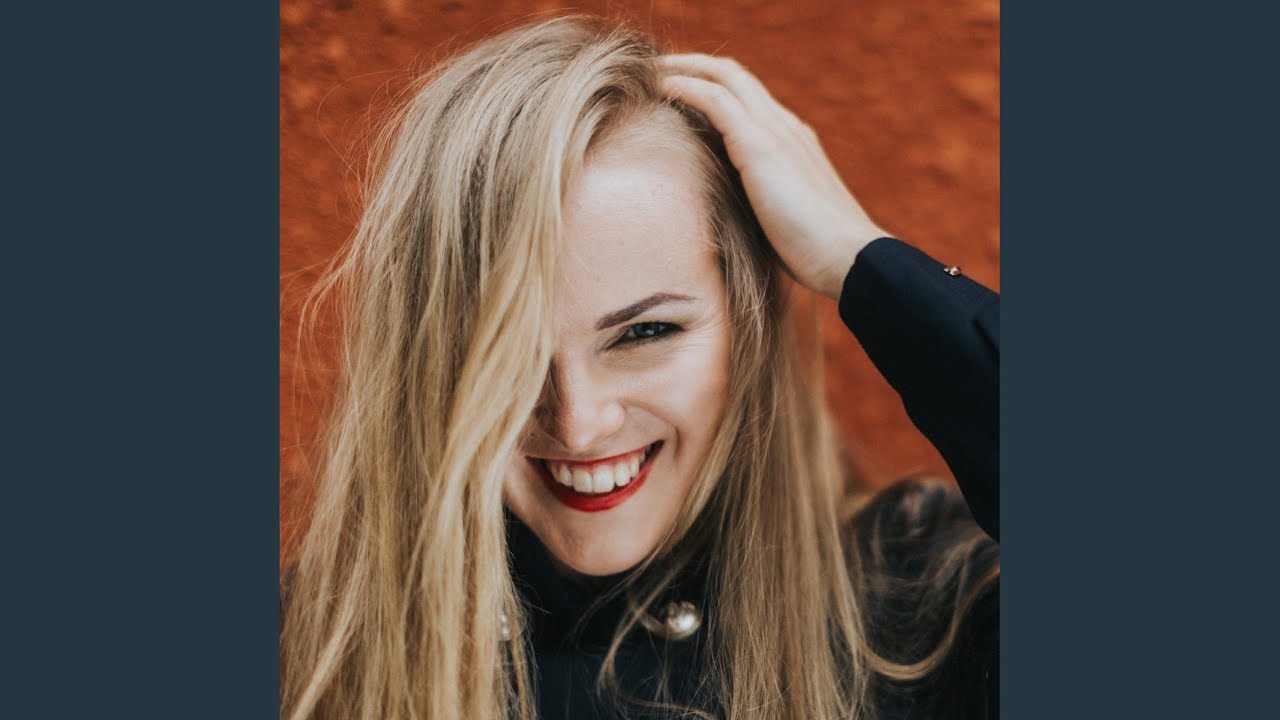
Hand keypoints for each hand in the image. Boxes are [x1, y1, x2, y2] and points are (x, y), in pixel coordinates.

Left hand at [659, 54, 888, 300]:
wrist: (847, 258)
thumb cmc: (815, 254)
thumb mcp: (778, 220)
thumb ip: (755, 206)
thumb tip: (725, 222)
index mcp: (791, 141)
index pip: (748, 98)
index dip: (713, 87)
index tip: (679, 90)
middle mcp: (785, 126)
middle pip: (734, 75)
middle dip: (694, 64)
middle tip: (657, 68)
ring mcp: (776, 131)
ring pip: (724, 77)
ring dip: (684, 68)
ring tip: (651, 71)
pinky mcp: (761, 146)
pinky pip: (716, 101)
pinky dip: (685, 88)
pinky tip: (661, 88)